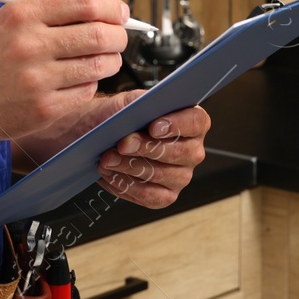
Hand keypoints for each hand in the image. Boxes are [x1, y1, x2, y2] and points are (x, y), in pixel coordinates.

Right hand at [0, 0, 128, 144]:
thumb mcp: (8, 20)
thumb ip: (52, 13)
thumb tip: (102, 11)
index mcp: (23, 14)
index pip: (86, 3)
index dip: (113, 7)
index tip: (120, 13)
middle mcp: (30, 44)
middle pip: (99, 34)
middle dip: (119, 36)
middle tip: (119, 38)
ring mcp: (37, 79)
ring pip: (99, 65)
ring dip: (111, 61)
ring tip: (104, 59)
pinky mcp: (43, 109)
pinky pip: (86, 92)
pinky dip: (90, 84)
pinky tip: (78, 80)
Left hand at [94, 92, 209, 208]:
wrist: (103, 135)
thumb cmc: (120, 116)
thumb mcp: (128, 102)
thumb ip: (138, 102)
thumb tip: (142, 110)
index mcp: (191, 121)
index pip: (196, 122)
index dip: (176, 125)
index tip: (152, 127)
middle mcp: (192, 151)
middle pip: (179, 152)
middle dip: (147, 148)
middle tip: (123, 144)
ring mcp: (181, 176)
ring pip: (160, 174)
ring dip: (130, 167)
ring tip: (108, 158)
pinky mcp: (166, 196)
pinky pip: (149, 195)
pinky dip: (126, 185)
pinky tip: (110, 174)